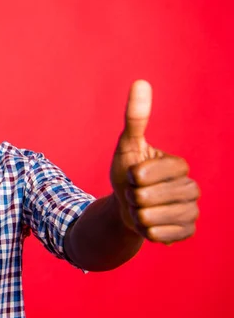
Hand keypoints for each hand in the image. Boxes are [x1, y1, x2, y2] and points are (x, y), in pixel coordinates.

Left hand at [110, 80, 199, 243]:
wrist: (126, 207)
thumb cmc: (127, 173)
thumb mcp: (127, 146)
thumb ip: (135, 117)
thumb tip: (141, 82)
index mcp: (180, 166)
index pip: (155, 172)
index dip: (137, 176)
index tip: (133, 175)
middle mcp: (192, 187)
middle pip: (151, 197)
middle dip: (132, 196)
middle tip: (135, 193)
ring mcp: (192, 211)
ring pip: (153, 217)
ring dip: (136, 214)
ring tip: (140, 207)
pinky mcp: (187, 232)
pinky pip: (160, 235)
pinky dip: (145, 231)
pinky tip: (148, 224)